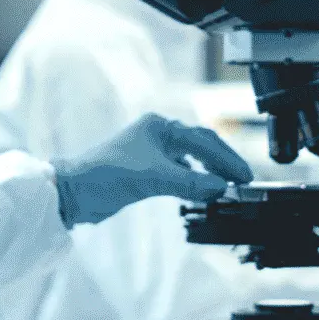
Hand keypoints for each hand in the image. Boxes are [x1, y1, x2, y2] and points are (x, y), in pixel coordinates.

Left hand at [54, 113, 252, 227]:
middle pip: (200, 146)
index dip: (226, 158)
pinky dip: (193, 181)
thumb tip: (221, 188)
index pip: (203, 140)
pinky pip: (179, 173)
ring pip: (190, 160)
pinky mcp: (145, 171)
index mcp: (159, 127)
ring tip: (226, 186)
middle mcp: (157, 135)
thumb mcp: (153, 178)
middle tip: (242, 181)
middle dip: (222, 163)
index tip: (243, 176)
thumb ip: (190, 183)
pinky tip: (201, 190)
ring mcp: (151, 153)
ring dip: (209, 172)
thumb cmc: (105, 175)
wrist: (75, 192)